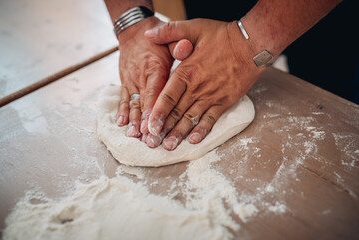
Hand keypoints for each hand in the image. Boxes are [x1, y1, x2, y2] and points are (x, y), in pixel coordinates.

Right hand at [116, 16, 192, 138]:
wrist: (134, 30)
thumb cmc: (158, 38)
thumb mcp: (171, 37)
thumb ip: (179, 45)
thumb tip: (186, 48)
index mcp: (155, 67)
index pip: (154, 92)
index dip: (153, 109)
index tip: (153, 126)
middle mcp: (140, 76)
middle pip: (142, 102)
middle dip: (144, 122)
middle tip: (147, 140)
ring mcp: (131, 80)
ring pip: (132, 103)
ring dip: (133, 121)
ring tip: (134, 136)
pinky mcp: (125, 82)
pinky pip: (123, 98)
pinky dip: (122, 111)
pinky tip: (122, 123)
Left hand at [143, 19, 263, 149]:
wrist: (252, 44)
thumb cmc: (223, 36)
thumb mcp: (194, 28)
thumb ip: (169, 31)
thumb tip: (147, 33)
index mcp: (186, 72)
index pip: (167, 97)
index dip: (157, 113)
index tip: (149, 127)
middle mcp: (197, 88)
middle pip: (176, 112)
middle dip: (163, 129)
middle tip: (152, 143)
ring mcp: (211, 96)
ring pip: (191, 118)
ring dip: (179, 133)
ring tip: (169, 147)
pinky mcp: (224, 101)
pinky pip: (211, 119)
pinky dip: (202, 130)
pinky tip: (193, 140)